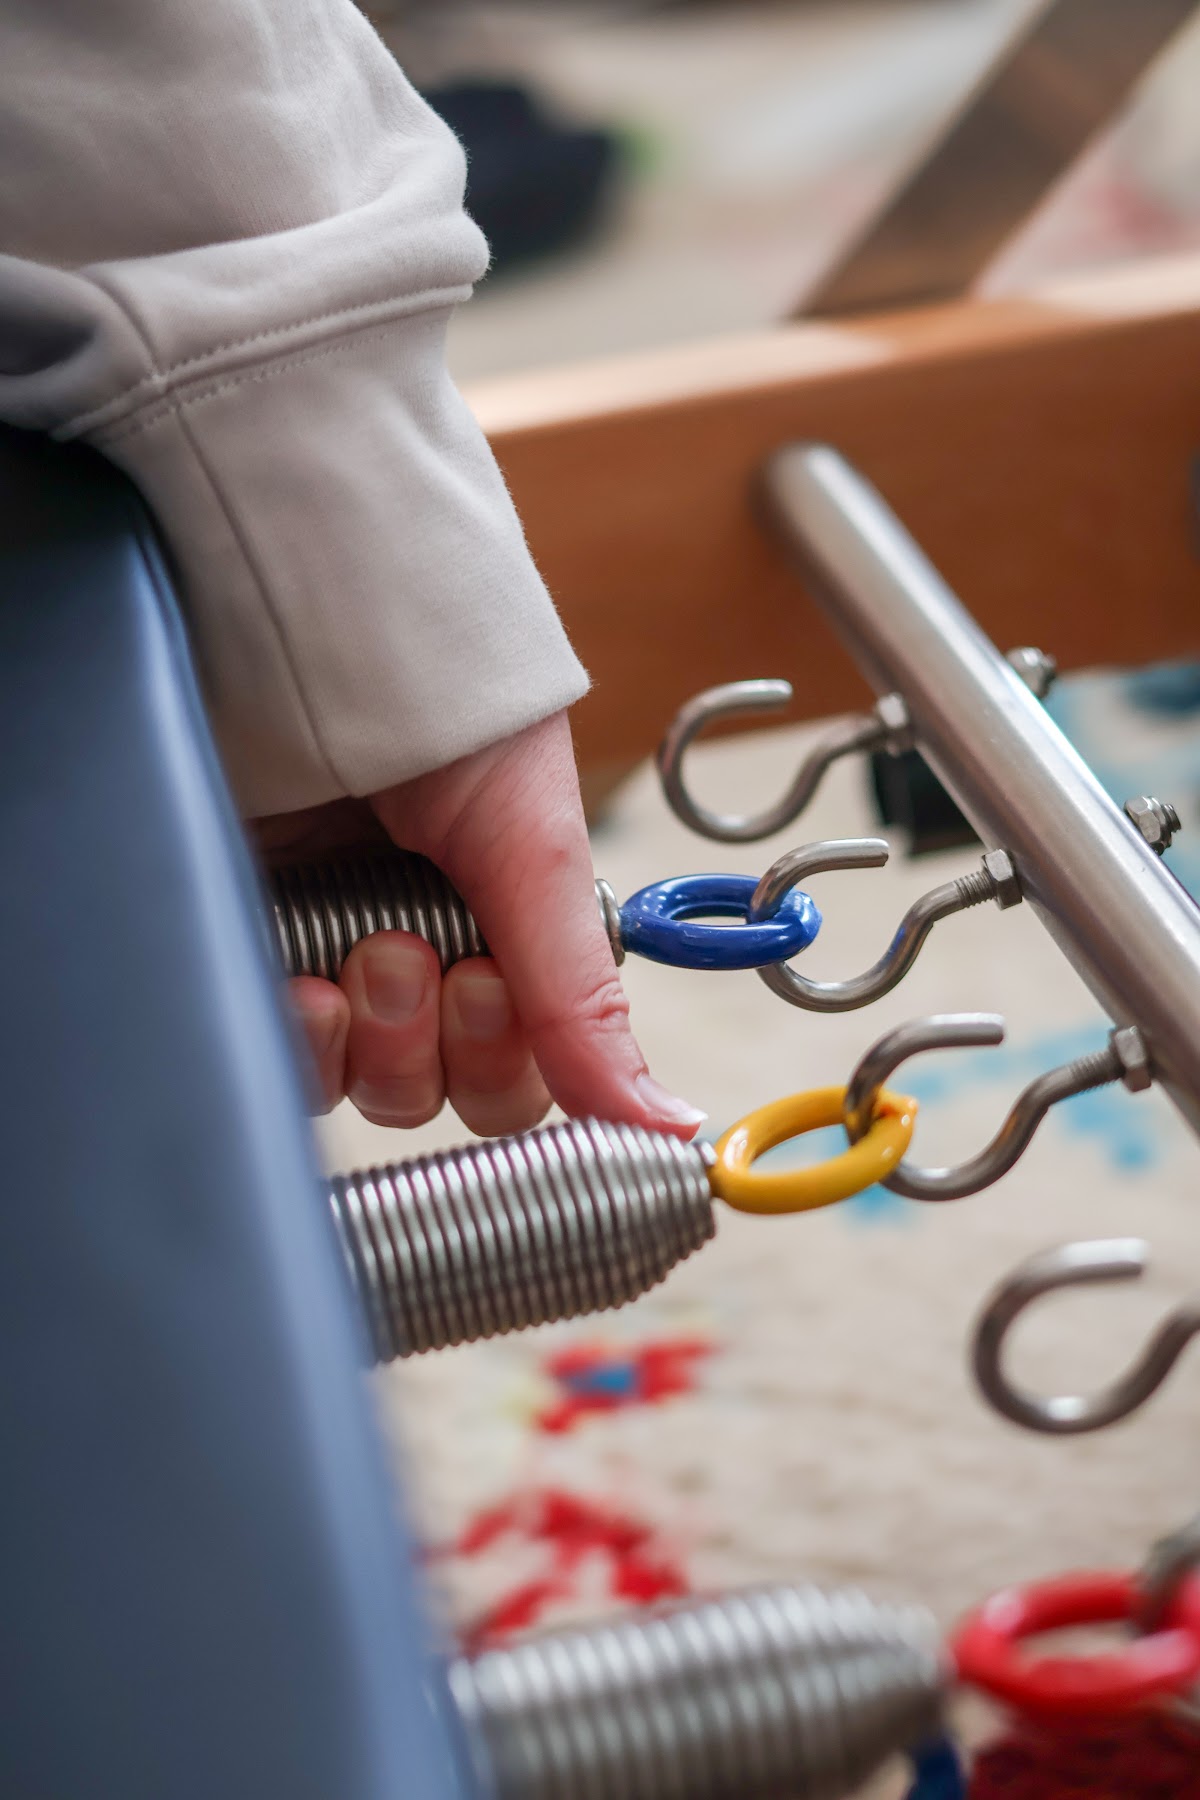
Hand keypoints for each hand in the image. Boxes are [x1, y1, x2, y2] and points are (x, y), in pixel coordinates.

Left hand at [257, 712, 704, 1138]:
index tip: (485, 983)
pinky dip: (296, 1037)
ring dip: (365, 1034)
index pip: (515, 1076)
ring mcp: (337, 961)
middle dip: (426, 1036)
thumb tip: (669, 1128)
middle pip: (435, 1092)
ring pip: (359, 1088)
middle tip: (409, 948)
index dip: (500, 1058)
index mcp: (508, 942)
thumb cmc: (453, 725)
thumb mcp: (536, 860)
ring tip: (357, 946)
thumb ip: (584, 1005)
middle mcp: (427, 962)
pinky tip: (300, 982)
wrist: (325, 641)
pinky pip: (284, 1059)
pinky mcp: (262, 954)